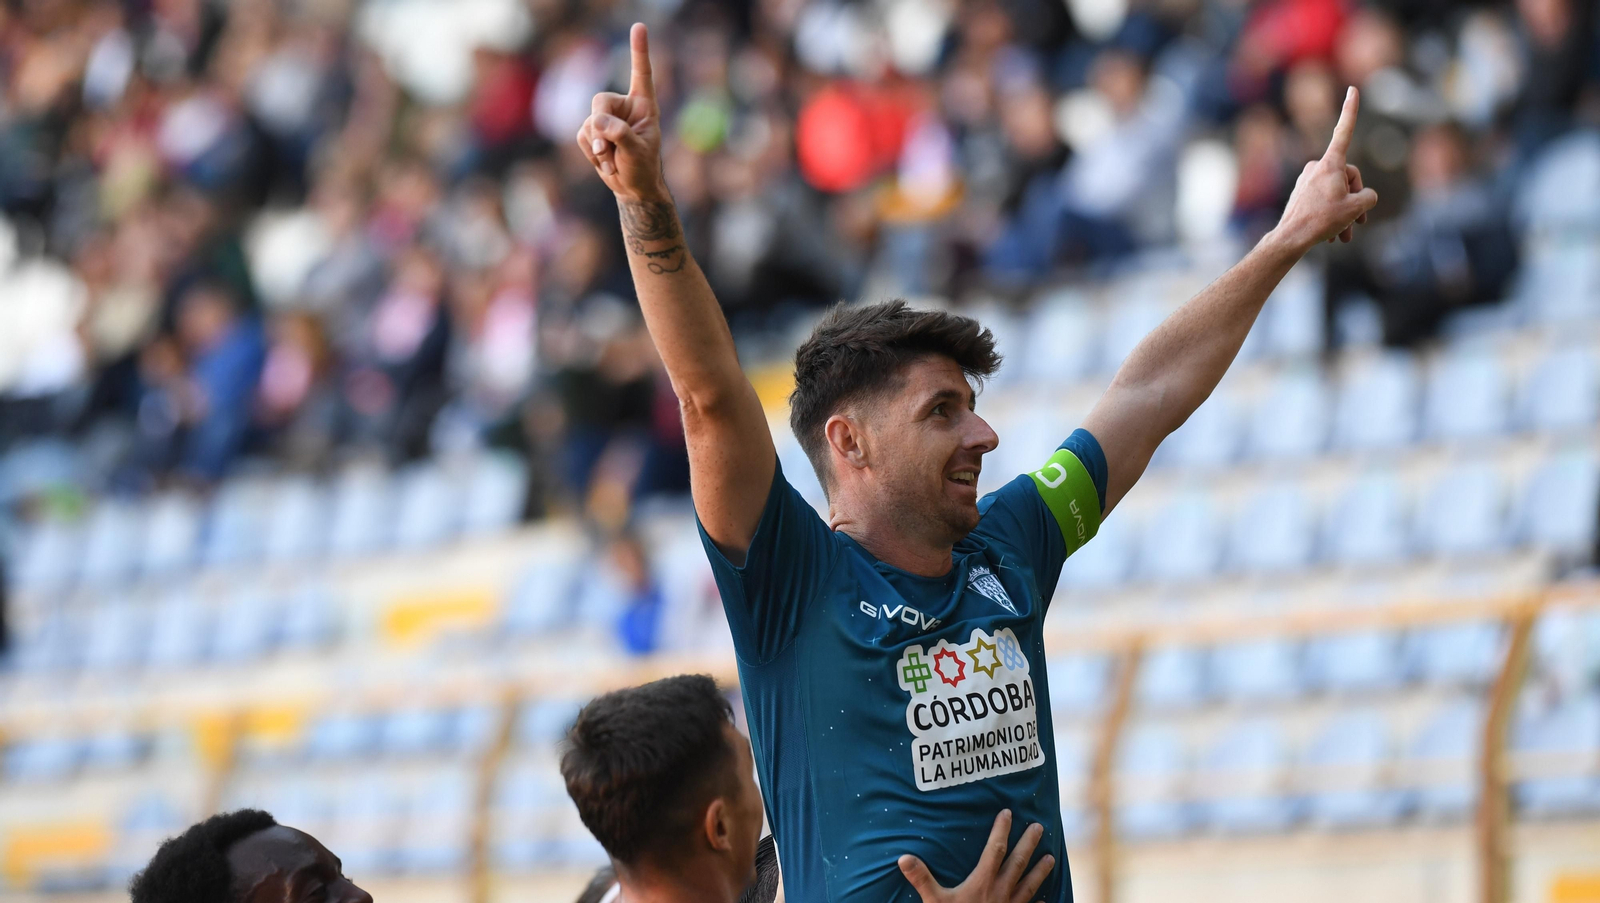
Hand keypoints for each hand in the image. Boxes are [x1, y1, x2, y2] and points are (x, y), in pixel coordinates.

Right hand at [576, 23, 667, 202]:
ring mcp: (606, 119)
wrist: (633, 188)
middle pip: (599, 102)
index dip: (639, 50)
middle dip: (600, 127)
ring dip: (597, 148)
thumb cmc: (643, 167)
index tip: (640, 26)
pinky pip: (581, 135)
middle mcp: (624, 107)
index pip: (641, 73)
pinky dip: (590, 153)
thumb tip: (596, 122)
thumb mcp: (637, 151)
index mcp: (644, 105)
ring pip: (588, 122)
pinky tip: (604, 163)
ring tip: (612, 162)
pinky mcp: (592, 132)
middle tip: (606, 149)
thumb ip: (619, 133)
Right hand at [897, 810, 1055, 902]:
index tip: (1008, 813)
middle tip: (1040, 827)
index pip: (995, 850)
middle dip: (1028, 843)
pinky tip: (1043, 901)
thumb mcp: (935, 902)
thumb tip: (904, 858)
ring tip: (1051, 858)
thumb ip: (922, 879)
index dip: (1001, 830)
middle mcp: (1001, 892)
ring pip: (1030, 885)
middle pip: (1018, 863)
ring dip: (1040, 871)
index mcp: (983, 882)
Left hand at [1271, 86, 1378, 253]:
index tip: (1352, 90)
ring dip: (1344, 213)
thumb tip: (1364, 197)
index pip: (1344, 131)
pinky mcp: (1301, 193)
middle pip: (1349, 177)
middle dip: (1355, 199)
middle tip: (1357, 223)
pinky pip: (1324, 200)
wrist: (1290, 238)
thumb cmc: (1322, 220)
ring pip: (1337, 192)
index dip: (1351, 110)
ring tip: (1345, 236)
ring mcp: (1307, 180)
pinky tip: (1332, 236)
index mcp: (1330, 164)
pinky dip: (1331, 215)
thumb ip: (1369, 196)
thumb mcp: (1356, 208)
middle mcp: (1317, 167)